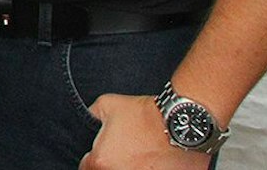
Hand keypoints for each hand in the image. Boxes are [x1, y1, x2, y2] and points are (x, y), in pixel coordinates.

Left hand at [81, 93, 211, 169]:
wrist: (180, 123)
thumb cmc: (146, 115)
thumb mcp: (108, 104)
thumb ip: (92, 114)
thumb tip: (89, 117)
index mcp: (101, 161)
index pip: (86, 166)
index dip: (94, 156)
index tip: (104, 151)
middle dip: (113, 162)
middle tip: (125, 150)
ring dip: (131, 165)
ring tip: (141, 154)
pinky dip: (148, 167)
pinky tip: (153, 159)